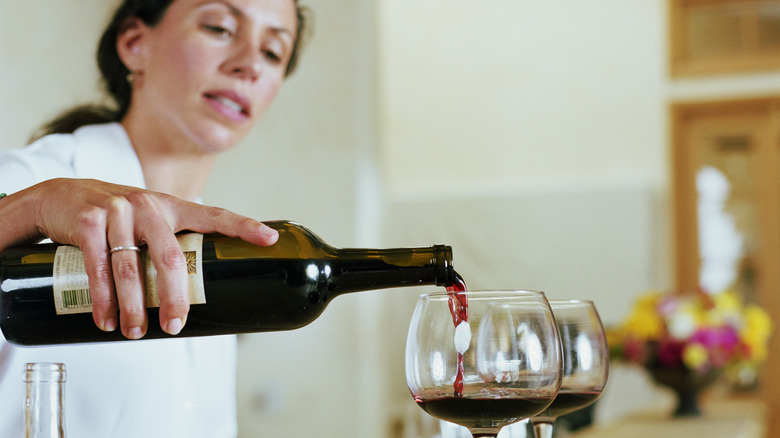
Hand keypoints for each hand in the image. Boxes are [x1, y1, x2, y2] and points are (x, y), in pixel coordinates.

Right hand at [0, 178, 278, 338]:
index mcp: (172, 207)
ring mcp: (118, 211)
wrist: (60, 197)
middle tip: (176, 327)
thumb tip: (196, 291)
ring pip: (131, 270)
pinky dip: (102, 300)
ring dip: (133, 308)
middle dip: (174, 298)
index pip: (214, 215)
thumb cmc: (116, 219)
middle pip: (171, 258)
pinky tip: (105, 320)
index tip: (270, 239)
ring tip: (135, 333)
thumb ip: (168, 242)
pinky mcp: (89, 222)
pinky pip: (98, 268)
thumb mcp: (147, 221)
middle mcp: (149, 205)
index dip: (244, 226)